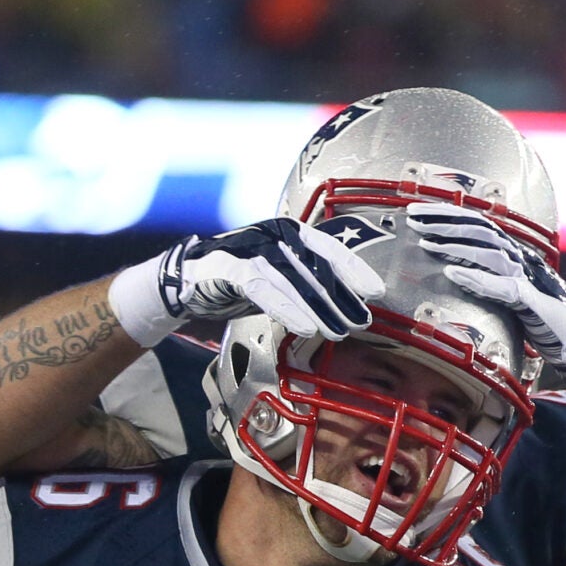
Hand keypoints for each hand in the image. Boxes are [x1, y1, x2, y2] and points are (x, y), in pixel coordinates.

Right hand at [108, 218, 382, 347]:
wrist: (188, 282)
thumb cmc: (240, 281)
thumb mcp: (281, 280)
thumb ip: (309, 284)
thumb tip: (349, 305)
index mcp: (290, 233)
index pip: (330, 248)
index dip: (355, 270)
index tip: (377, 292)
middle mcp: (273, 235)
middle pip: (316, 267)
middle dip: (341, 298)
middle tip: (360, 322)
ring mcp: (251, 248)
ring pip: (293, 280)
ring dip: (318, 309)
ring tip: (337, 332)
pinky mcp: (229, 267)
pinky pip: (263, 289)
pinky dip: (286, 309)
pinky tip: (304, 327)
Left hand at [407, 204, 565, 387]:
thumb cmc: (541, 320)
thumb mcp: (507, 294)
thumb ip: (485, 279)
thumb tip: (452, 270)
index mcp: (512, 254)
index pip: (477, 223)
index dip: (447, 214)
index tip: (417, 210)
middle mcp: (520, 258)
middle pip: (480, 228)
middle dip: (445, 220)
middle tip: (413, 216)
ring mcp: (527, 277)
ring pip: (489, 251)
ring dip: (455, 245)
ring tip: (426, 243)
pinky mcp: (532, 301)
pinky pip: (501, 286)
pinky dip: (476, 278)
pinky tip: (451, 273)